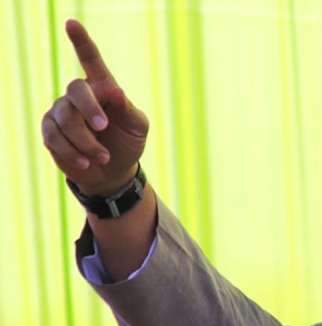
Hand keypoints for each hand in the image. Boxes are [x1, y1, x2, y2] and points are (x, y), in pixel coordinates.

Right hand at [41, 19, 148, 195]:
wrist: (114, 171)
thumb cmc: (128, 142)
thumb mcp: (137, 126)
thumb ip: (128, 109)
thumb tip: (114, 90)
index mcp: (103, 87)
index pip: (91, 60)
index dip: (81, 42)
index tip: (71, 24)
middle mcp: (80, 95)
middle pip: (75, 90)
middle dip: (90, 110)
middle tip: (104, 128)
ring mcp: (62, 112)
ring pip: (65, 119)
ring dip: (86, 141)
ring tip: (103, 156)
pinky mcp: (51, 131)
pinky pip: (55, 138)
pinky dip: (74, 153)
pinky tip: (87, 163)